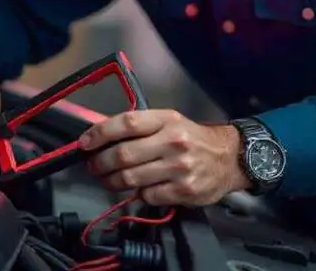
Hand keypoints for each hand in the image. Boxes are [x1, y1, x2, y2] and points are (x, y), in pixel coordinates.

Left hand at [80, 109, 250, 206]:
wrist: (230, 159)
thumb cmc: (193, 139)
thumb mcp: (170, 122)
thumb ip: (140, 127)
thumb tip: (101, 137)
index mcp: (167, 120)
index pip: (127, 123)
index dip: (101, 133)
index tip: (85, 142)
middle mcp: (173, 142)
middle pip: (123, 154)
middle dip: (100, 162)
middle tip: (93, 166)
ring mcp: (179, 168)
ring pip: (130, 178)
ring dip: (111, 181)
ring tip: (107, 180)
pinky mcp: (183, 191)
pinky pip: (147, 195)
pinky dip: (137, 194)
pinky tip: (139, 189)